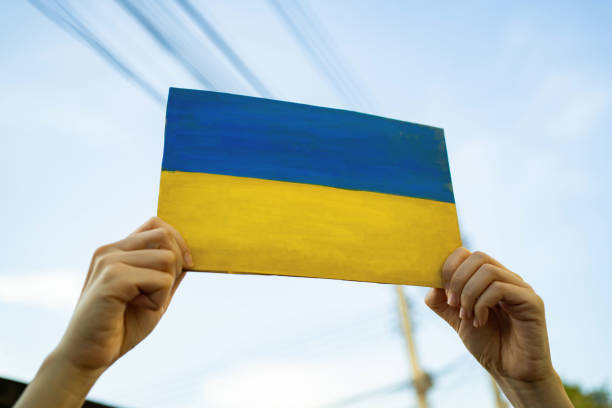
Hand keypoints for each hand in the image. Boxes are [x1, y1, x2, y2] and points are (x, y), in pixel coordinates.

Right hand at [16, 217, 192, 407]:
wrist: (87, 356)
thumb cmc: (120, 327)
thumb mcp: (153, 295)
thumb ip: (167, 273)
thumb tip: (190, 255)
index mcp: (117, 250)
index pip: (157, 224)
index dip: (178, 242)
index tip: (184, 267)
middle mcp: (111, 250)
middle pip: (165, 236)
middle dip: (175, 264)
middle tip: (158, 291)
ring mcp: (110, 261)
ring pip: (167, 258)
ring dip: (164, 288)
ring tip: (141, 303)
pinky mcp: (113, 278)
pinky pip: (161, 280)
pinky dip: (158, 300)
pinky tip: (134, 309)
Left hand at [425, 247, 571, 407]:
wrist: (512, 373)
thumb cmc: (488, 345)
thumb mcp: (458, 320)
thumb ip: (443, 302)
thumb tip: (430, 283)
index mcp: (490, 279)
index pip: (468, 254)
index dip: (450, 267)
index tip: (444, 292)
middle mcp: (507, 278)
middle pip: (477, 257)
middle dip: (457, 280)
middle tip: (453, 304)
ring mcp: (521, 288)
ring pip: (487, 270)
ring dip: (469, 294)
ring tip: (467, 316)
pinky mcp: (532, 302)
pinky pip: (500, 288)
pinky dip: (482, 304)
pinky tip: (479, 322)